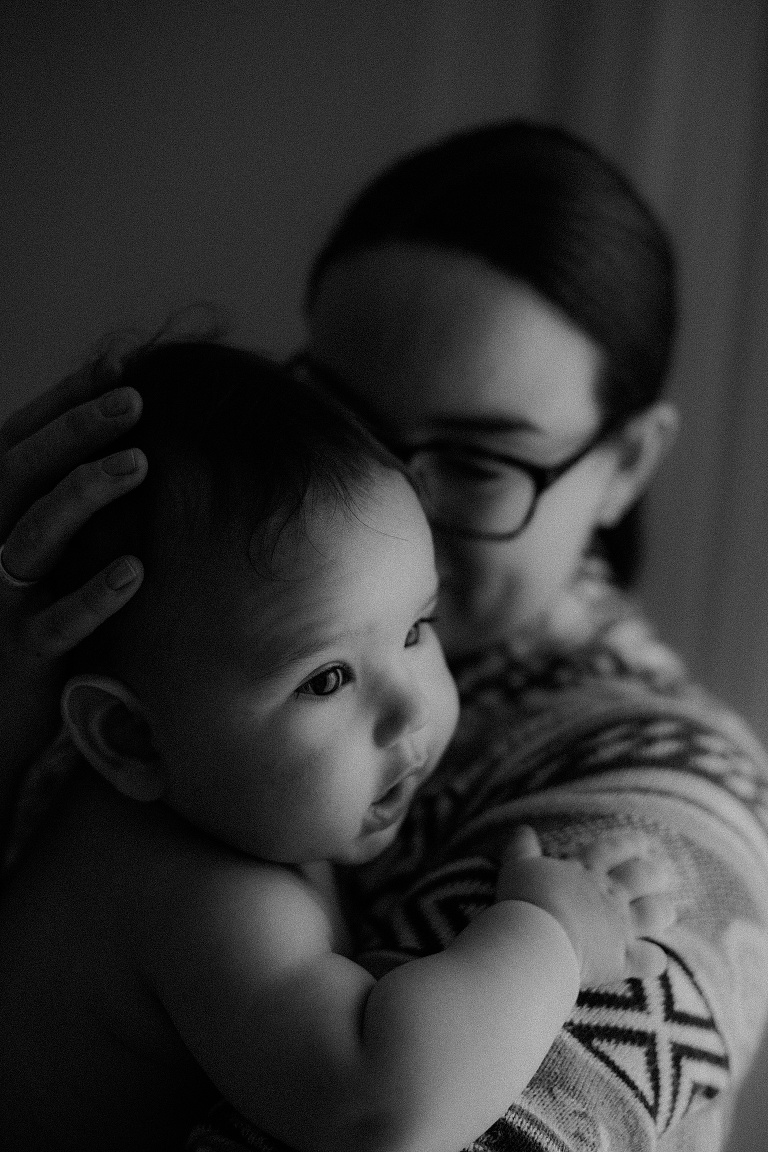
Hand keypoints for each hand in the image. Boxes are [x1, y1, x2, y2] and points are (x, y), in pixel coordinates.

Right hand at [0, 355, 146, 810]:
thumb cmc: (25, 628)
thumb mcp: (38, 560)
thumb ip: (63, 508)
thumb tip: (121, 445)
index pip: (19, 444)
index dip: (62, 402)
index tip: (116, 365)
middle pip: (20, 474)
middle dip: (74, 430)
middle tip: (133, 399)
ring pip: (34, 536)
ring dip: (84, 495)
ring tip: (139, 463)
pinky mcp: (22, 656)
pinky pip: (56, 623)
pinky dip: (93, 595)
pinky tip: (135, 571)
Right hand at [496, 826, 676, 985]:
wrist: (536, 939)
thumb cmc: (524, 900)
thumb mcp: (517, 867)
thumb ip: (521, 848)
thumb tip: (522, 829)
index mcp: (585, 870)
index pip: (613, 850)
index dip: (630, 844)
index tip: (644, 843)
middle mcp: (608, 895)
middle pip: (643, 877)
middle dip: (656, 874)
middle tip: (665, 874)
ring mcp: (619, 926)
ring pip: (655, 913)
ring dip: (663, 911)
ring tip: (668, 912)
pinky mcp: (621, 958)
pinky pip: (650, 960)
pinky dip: (655, 960)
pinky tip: (655, 960)